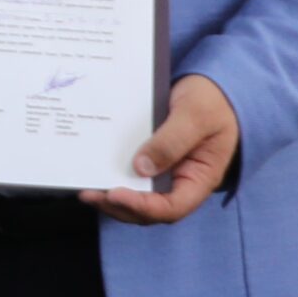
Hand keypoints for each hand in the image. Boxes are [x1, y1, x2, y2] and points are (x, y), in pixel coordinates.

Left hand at [83, 74, 239, 225]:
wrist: (212, 87)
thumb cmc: (212, 101)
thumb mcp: (196, 115)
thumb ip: (172, 141)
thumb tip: (141, 168)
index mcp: (200, 178)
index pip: (172, 207)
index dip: (143, 207)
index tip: (116, 194)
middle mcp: (180, 182)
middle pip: (149, 209)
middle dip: (119, 206)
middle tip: (90, 194)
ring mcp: (164, 173)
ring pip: (137, 196)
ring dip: (111, 197)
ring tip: (85, 189)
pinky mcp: (150, 160)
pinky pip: (130, 175)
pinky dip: (112, 177)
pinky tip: (92, 170)